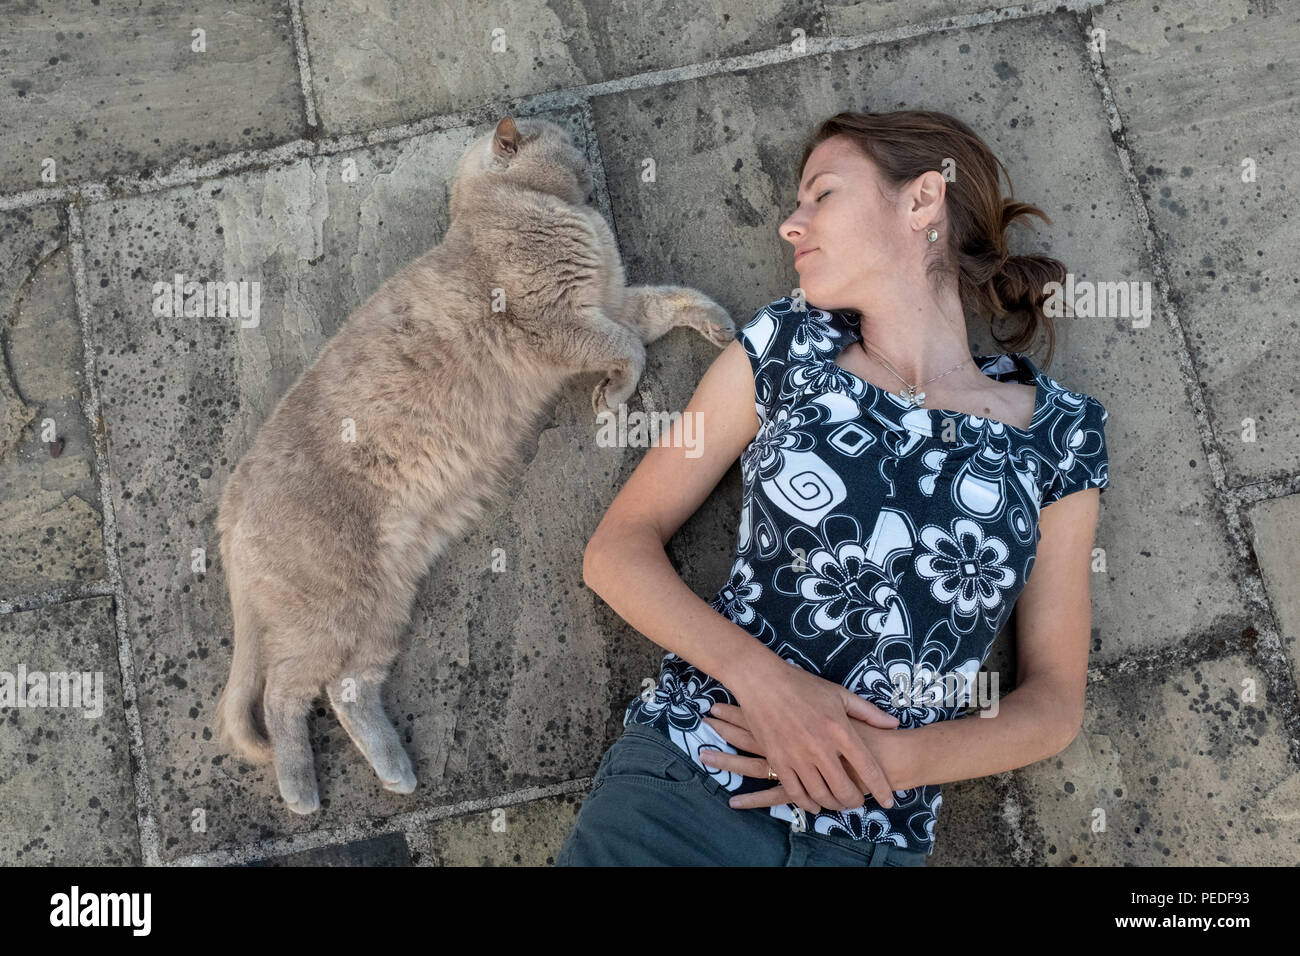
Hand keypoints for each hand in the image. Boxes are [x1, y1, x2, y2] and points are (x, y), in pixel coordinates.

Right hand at [702, 657, 900, 814]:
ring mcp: (797, 756)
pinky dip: (807, 803)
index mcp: (840, 729)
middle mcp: (821, 747)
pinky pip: (795, 792)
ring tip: (838, 803)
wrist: (762, 681)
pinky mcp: (778, 760)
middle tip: (858, 801)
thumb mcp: (839, 694)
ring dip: (833, 804)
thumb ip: (868, 713)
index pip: (867, 767)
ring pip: (820, 795)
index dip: (881, 788)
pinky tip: (814, 804)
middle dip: (855, 801)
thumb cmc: (803, 685)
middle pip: (844, 789)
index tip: (889, 800)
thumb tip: (894, 725)